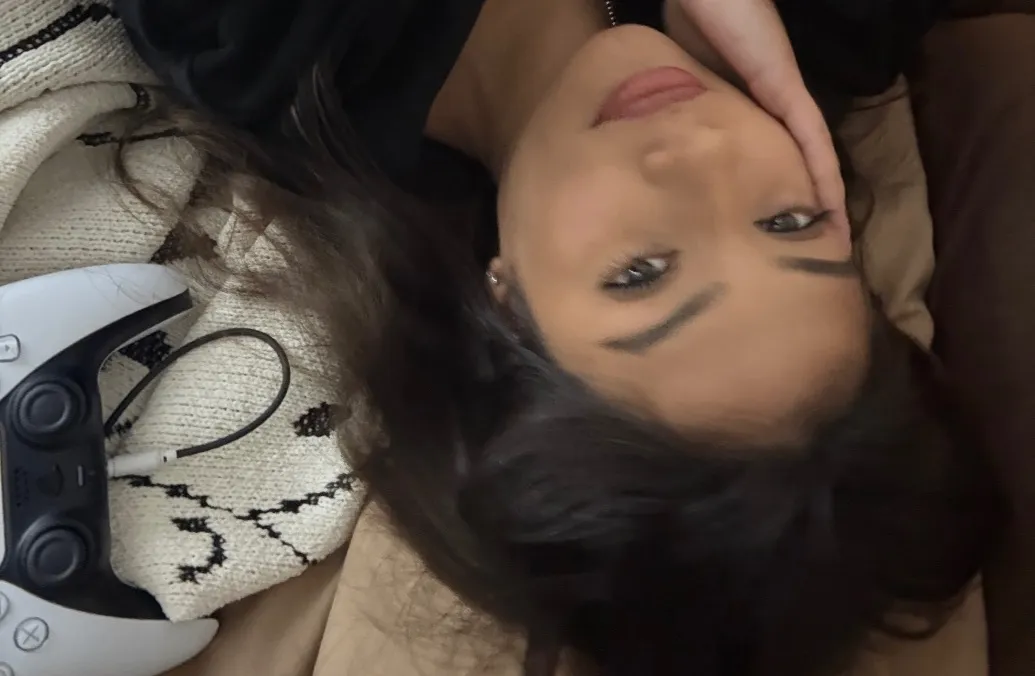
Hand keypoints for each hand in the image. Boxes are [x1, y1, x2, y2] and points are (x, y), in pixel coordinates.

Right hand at [675, 0, 847, 228]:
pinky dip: (823, 172)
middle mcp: (770, 101)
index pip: (761, 156)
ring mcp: (783, 92)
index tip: (765, 232)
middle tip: (804, 247)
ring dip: (823, 197)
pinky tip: (830, 206)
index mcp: (744, 102)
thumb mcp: (677, 78)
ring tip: (831, 239)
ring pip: (810, 155)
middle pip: (791, 159)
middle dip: (797, 201)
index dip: (768, 191)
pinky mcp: (786, 84)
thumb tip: (650, 141)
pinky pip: (812, 135)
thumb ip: (678, 105)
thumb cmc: (689, 17)